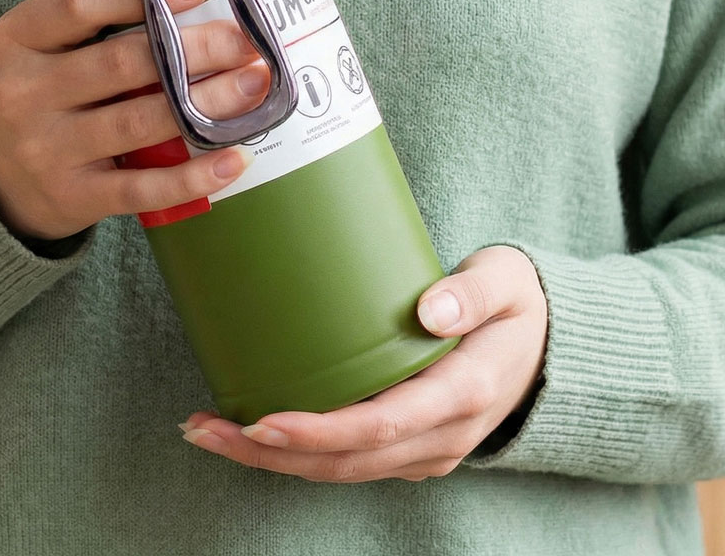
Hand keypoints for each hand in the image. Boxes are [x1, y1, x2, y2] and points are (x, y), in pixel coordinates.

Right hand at [0, 0, 265, 240]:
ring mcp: (47, 149)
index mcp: (18, 39)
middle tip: (246, 42)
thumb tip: (193, 0)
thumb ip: (94, 27)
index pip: (80, 3)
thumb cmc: (35, 98)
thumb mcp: (38, 49)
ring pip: (140, 121)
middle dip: (196, 48)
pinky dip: (195, 175)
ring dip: (208, 102)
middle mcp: (26, 92)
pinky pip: (143, 187)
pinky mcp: (72, 197)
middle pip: (123, 62)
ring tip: (254, 86)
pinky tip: (234, 158)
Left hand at [180, 245, 546, 481]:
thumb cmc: (517, 305)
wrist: (549, 347)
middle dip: (270, 451)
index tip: (262, 419)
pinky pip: (350, 463)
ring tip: (209, 431)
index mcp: (466, 393)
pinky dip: (299, 455)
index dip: (319, 430)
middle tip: (204, 429)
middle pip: (347, 460)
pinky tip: (256, 433)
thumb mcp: (506, 283)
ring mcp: (427, 449)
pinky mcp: (412, 447)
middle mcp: (444, 434)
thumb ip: (472, 293)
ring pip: (342, 471)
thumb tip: (430, 310)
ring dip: (272, 459)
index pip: (383, 424)